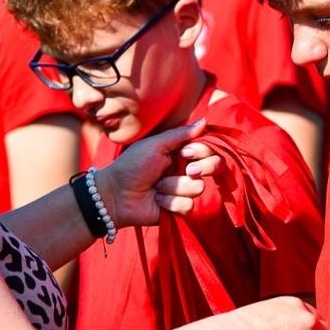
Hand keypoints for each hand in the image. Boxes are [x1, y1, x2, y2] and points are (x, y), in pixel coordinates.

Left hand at [94, 119, 221, 224]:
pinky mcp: (180, 208)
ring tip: (156, 187)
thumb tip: (205, 121)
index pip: (208, 150)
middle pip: (214, 167)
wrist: (116, 195)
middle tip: (188, 171)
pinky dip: (170, 202)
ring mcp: (184, 190)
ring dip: (174, 186)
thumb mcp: (154, 145)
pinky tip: (157, 200)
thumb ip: (180, 134)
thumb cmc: (131, 166)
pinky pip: (189, 205)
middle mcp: (186, 170)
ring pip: (199, 187)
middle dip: (202, 168)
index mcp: (181, 153)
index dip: (203, 152)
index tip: (186, 153)